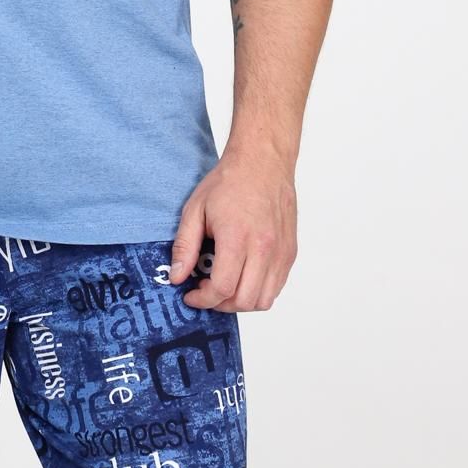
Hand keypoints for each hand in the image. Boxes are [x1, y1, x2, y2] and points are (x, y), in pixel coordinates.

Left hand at [168, 144, 297, 311]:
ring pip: (264, 300)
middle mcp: (264, 249)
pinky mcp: (290, 252)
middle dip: (220, 304)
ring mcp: (281, 252)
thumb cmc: (229, 182)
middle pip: (245, 300)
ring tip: (225, 286)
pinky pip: (277, 287)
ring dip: (242, 302)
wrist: (263, 163)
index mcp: (238, 238)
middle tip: (206, 292)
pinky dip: (259, 291)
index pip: (223, 288)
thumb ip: (185, 246)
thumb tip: (177, 276)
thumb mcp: (195, 209)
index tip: (191, 295)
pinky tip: (242, 276)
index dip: (203, 300)